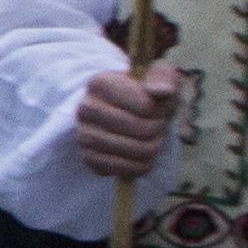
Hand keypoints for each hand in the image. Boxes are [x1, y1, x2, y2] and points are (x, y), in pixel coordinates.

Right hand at [75, 61, 187, 181]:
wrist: (126, 116)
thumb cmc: (145, 96)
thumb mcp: (158, 78)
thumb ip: (164, 79)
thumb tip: (163, 91)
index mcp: (100, 83)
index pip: (146, 106)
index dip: (160, 110)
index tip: (155, 107)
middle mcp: (85, 109)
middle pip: (142, 129)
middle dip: (157, 129)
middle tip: (155, 125)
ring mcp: (84, 135)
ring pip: (137, 151)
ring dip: (152, 148)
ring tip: (149, 139)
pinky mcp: (88, 158)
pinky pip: (125, 169)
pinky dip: (140, 165)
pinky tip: (139, 155)